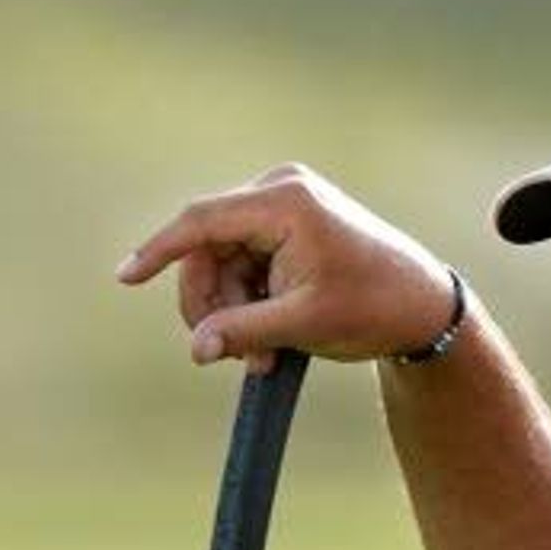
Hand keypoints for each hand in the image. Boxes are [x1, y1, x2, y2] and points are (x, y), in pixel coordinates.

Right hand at [114, 164, 465, 375]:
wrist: (424, 308)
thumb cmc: (374, 309)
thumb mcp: (303, 325)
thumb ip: (243, 332)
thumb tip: (196, 348)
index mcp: (285, 202)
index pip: (201, 222)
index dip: (159, 251)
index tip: (125, 278)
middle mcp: (280, 191)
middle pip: (208, 250)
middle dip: (215, 306)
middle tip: (232, 358)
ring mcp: (284, 205)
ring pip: (223, 262)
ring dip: (233, 312)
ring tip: (262, 358)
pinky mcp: (287, 224)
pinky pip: (243, 263)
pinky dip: (249, 301)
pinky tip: (270, 339)